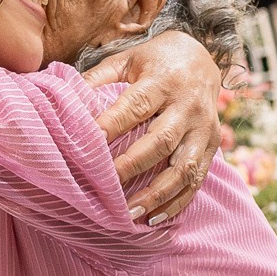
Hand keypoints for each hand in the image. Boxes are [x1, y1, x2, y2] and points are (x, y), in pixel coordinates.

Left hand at [85, 32, 223, 225]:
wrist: (203, 58)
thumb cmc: (156, 61)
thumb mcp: (127, 60)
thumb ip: (98, 78)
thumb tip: (63, 100)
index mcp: (163, 80)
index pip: (136, 106)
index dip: (112, 126)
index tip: (88, 146)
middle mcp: (188, 105)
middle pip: (163, 140)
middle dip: (134, 166)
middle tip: (106, 189)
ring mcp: (204, 128)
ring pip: (184, 167)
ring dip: (159, 194)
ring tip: (132, 213)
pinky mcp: (213, 145)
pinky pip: (198, 178)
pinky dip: (178, 201)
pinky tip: (155, 217)